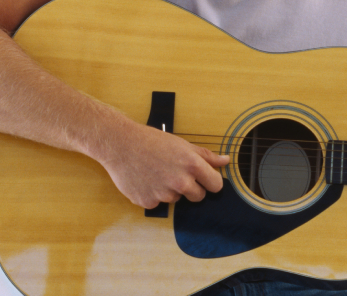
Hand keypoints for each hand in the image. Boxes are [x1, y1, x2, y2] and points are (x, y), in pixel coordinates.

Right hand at [97, 124, 229, 208]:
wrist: (120, 145)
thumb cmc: (152, 141)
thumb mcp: (182, 144)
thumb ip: (206, 156)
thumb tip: (226, 161)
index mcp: (192, 165)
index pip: (216, 185)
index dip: (211, 182)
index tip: (205, 179)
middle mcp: (180, 182)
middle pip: (199, 197)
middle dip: (192, 188)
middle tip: (176, 174)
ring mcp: (164, 194)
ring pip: (176, 199)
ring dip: (170, 190)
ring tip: (157, 172)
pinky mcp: (148, 202)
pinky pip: (158, 203)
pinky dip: (153, 195)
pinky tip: (146, 180)